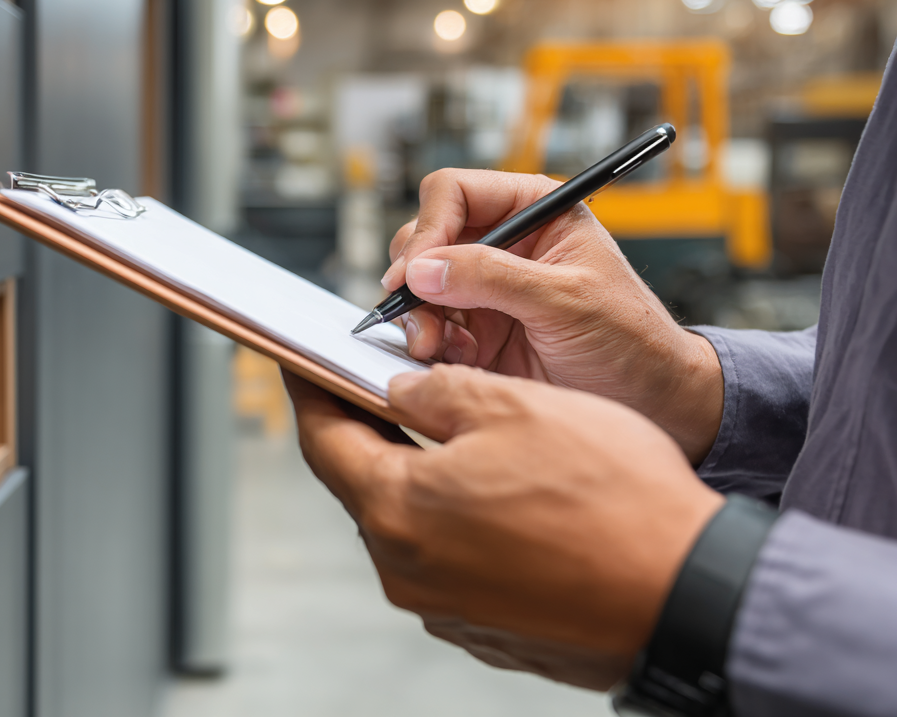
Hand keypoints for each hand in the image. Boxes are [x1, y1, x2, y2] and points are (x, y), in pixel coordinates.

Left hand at [285, 366, 723, 689]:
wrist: (693, 597)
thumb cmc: (614, 502)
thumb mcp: (512, 407)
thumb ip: (437, 392)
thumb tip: (402, 391)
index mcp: (399, 512)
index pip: (324, 440)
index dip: (309, 392)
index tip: (300, 365)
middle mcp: (410, 572)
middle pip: (365, 483)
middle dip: (370, 429)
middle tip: (382, 386)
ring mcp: (449, 608)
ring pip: (413, 522)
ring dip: (424, 474)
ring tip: (459, 431)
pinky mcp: (489, 628)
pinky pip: (453, 559)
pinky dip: (461, 519)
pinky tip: (501, 491)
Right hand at [383, 169, 722, 462]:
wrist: (651, 405)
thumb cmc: (630, 340)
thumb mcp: (565, 300)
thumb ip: (493, 277)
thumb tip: (423, 269)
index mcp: (533, 210)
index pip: (455, 192)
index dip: (429, 228)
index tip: (416, 272)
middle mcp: (503, 243)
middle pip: (426, 236)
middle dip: (416, 276)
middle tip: (416, 312)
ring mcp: (485, 287)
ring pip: (420, 285)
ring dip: (418, 315)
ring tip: (437, 345)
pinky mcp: (476, 330)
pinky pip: (428, 326)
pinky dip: (430, 343)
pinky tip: (459, 359)